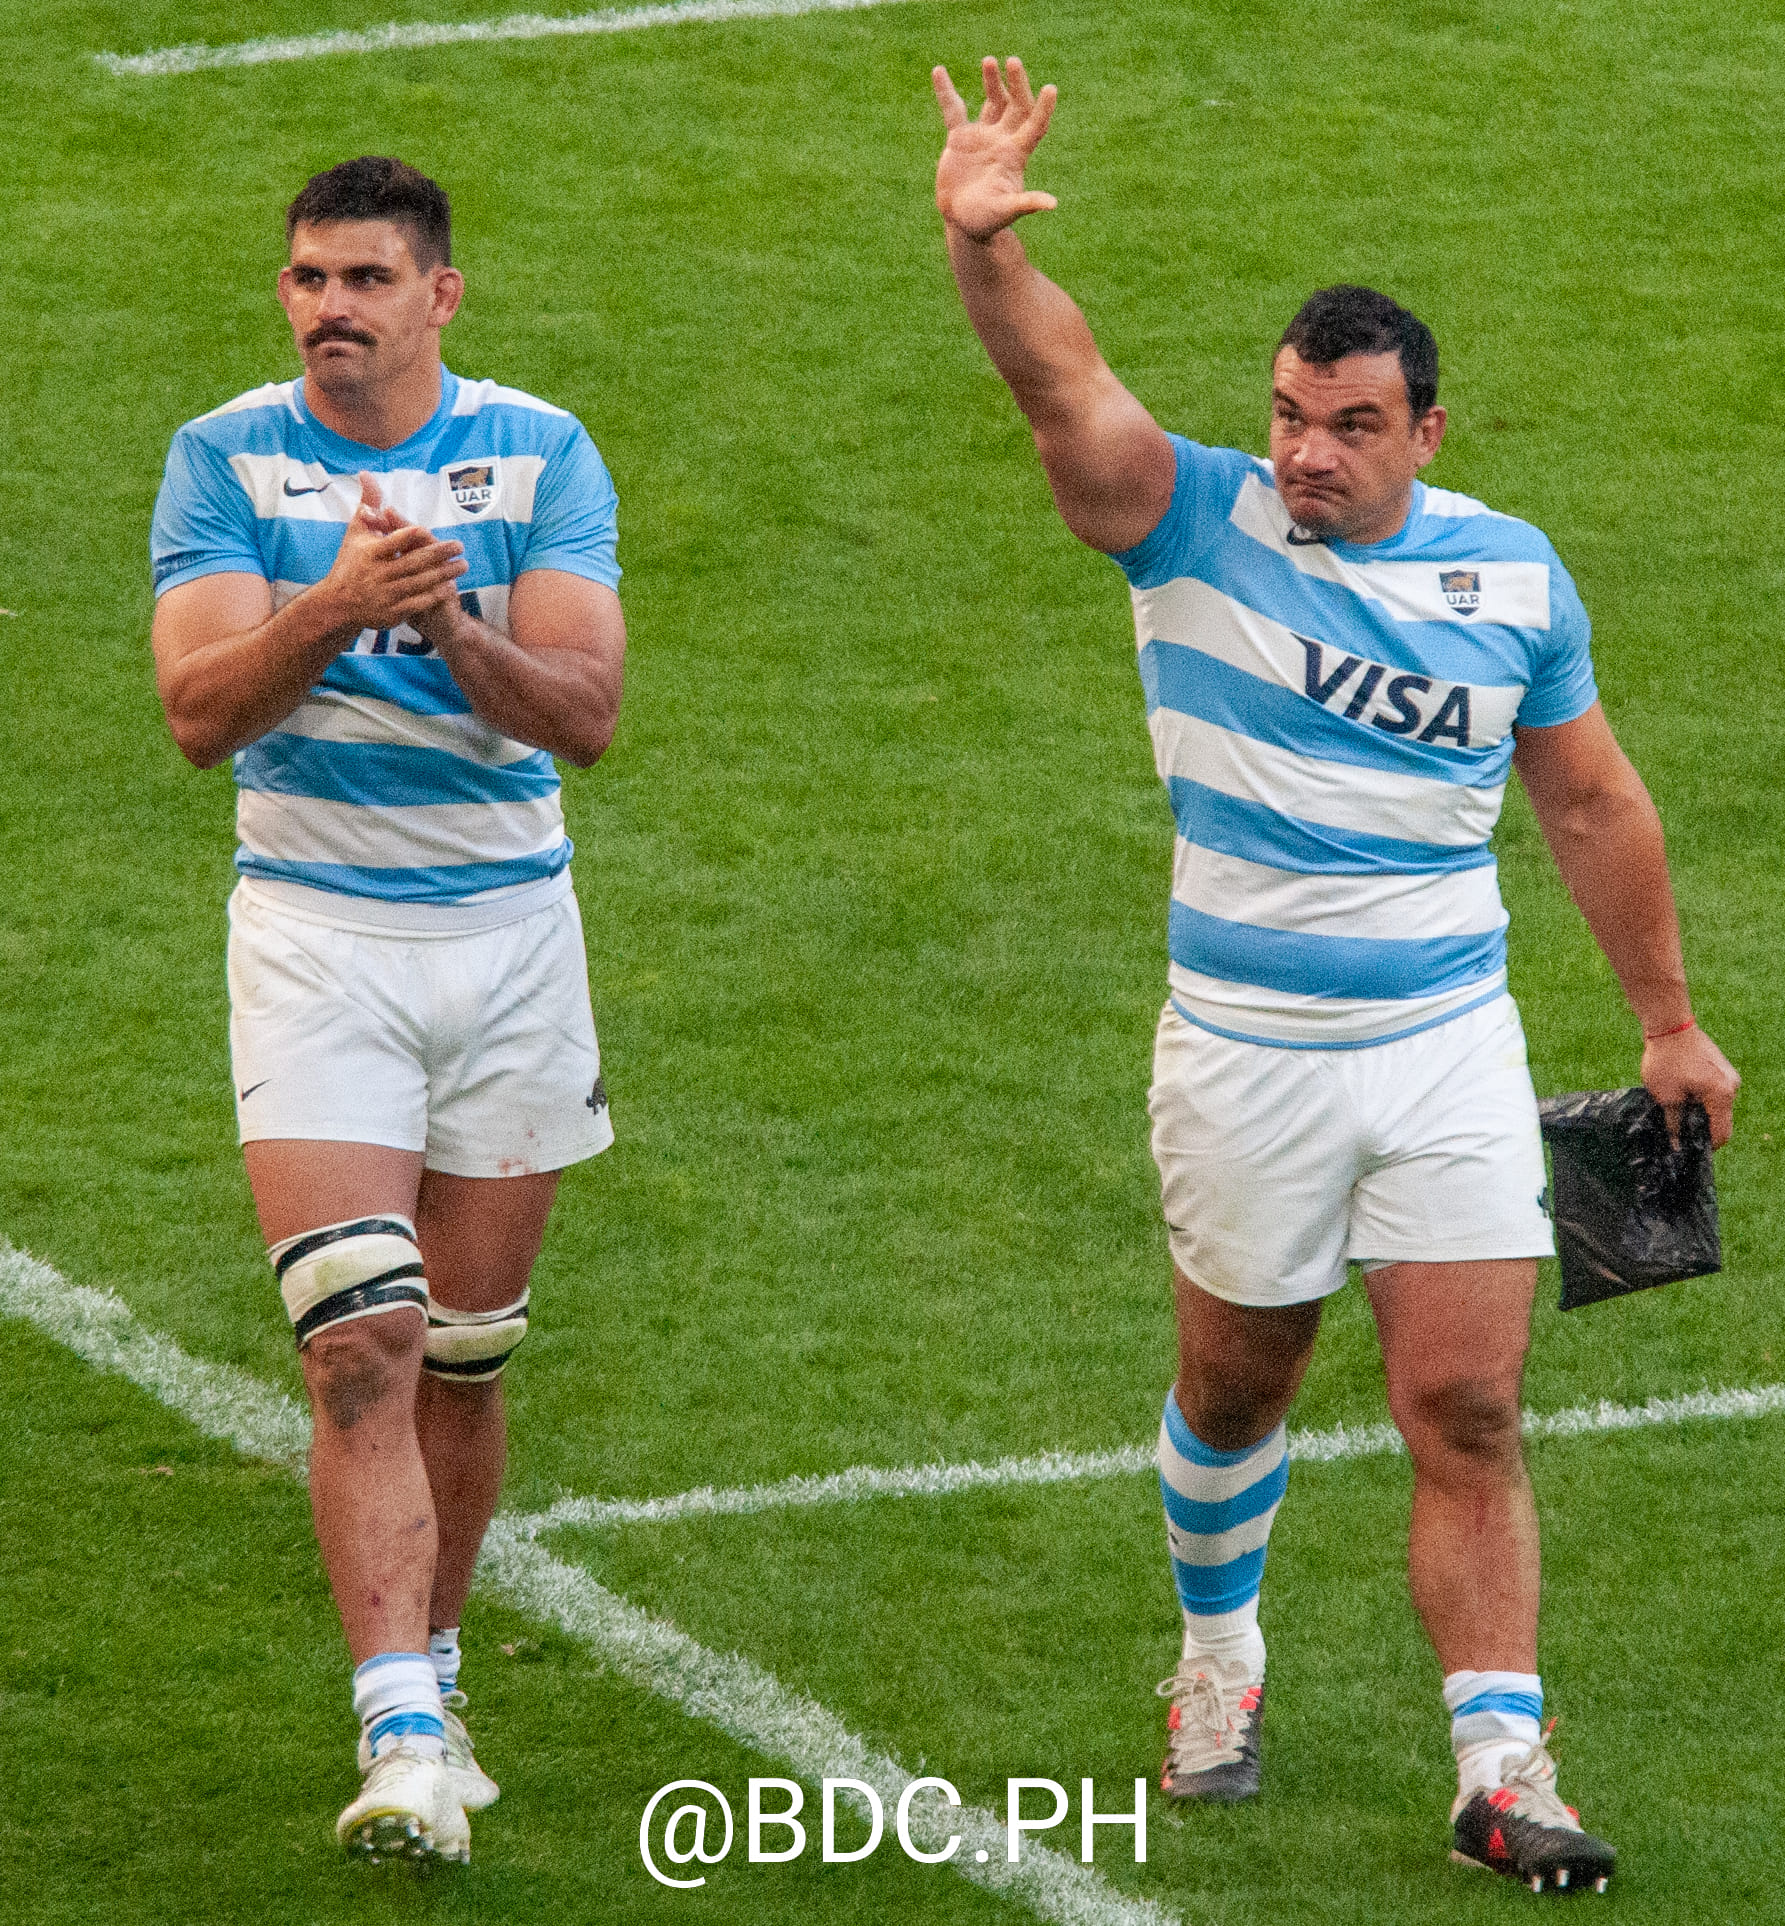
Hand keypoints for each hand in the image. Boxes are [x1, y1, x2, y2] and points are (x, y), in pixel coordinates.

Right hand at [318, 472, 466, 633]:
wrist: (338, 603)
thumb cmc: (351, 561)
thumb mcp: (356, 531)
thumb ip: (367, 503)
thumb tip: (366, 473)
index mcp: (369, 553)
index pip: (392, 542)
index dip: (409, 536)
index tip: (427, 530)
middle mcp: (378, 574)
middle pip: (413, 562)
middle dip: (439, 554)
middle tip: (460, 545)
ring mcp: (386, 595)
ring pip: (420, 583)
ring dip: (444, 574)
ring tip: (463, 564)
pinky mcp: (392, 612)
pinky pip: (418, 603)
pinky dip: (435, 595)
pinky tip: (451, 587)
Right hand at [933, 56, 1058, 241]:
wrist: (962, 222)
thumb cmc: (988, 220)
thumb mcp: (1006, 212)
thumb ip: (1025, 204)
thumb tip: (1052, 204)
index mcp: (1016, 155)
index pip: (1035, 126)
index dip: (1043, 109)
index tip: (1051, 88)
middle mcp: (1002, 141)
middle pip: (1015, 106)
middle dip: (1016, 84)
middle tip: (1014, 61)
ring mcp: (982, 137)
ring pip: (992, 102)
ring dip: (992, 81)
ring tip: (990, 61)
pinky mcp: (959, 139)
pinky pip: (953, 110)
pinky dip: (946, 92)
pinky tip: (938, 71)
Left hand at [1641, 1023, 1738, 1147]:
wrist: (1668, 1024)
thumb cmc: (1665, 1059)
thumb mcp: (1665, 1096)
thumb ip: (1674, 1122)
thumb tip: (1675, 1143)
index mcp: (1722, 1095)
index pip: (1721, 1133)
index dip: (1706, 1145)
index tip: (1689, 1149)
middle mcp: (1732, 1086)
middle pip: (1720, 1118)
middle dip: (1700, 1126)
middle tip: (1679, 1130)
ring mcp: (1729, 1075)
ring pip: (1716, 1104)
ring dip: (1699, 1110)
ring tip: (1677, 1108)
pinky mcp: (1721, 1067)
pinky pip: (1714, 1090)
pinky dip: (1701, 1097)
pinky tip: (1682, 1093)